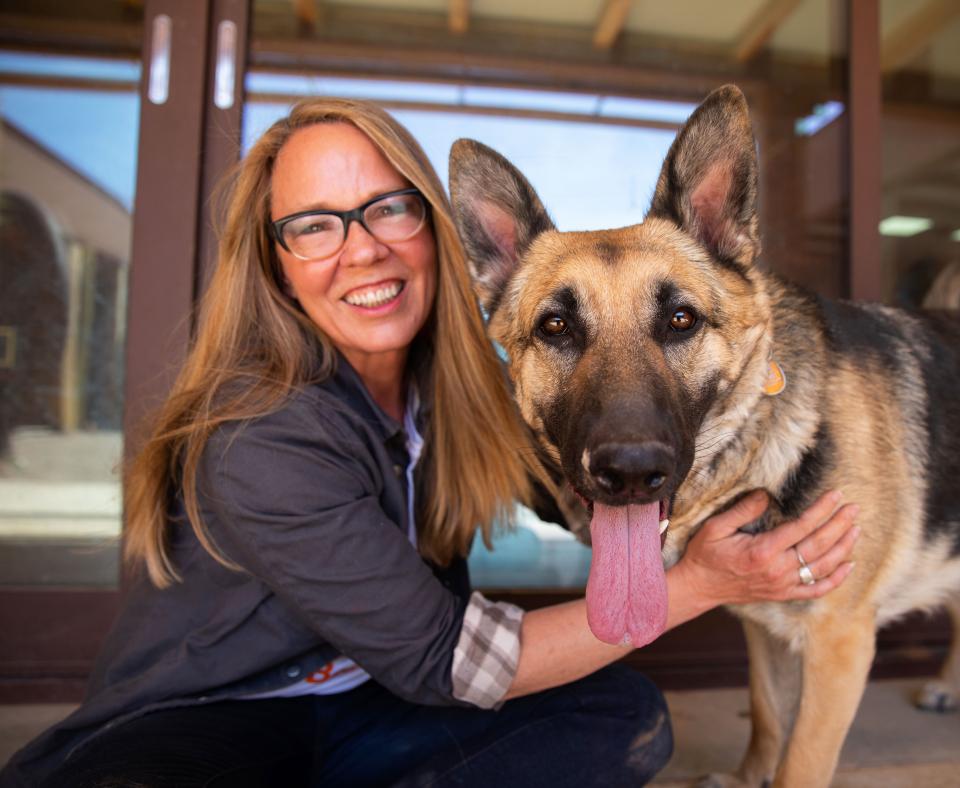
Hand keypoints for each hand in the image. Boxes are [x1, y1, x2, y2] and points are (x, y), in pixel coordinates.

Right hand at [676, 489, 858, 609]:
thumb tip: (764, 494)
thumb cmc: (705, 555)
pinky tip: (849, 565)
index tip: (836, 496)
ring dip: (843, 548)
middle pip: (818, 546)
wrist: (699, 587)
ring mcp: (782, 585)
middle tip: (854, 508)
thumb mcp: (715, 527)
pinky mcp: (783, 594)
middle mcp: (777, 570)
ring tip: (856, 529)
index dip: (822, 510)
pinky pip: (816, 590)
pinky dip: (835, 580)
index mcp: (763, 551)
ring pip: (822, 567)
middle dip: (839, 525)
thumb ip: (742, 510)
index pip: (802, 527)